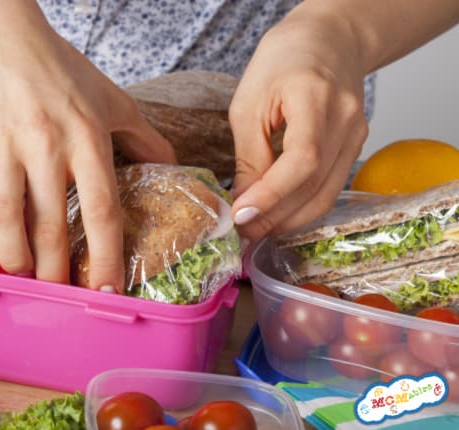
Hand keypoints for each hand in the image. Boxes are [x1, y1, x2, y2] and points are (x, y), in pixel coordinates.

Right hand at [0, 2, 175, 291]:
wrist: (1, 31)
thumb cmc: (61, 68)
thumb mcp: (113, 99)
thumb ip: (145, 136)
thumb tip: (174, 167)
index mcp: (86, 139)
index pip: (101, 209)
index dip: (106, 255)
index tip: (107, 290)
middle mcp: (46, 146)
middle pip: (52, 224)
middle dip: (57, 271)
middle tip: (61, 296)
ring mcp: (3, 145)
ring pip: (6, 216)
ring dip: (15, 257)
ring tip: (23, 277)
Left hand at [229, 10, 368, 243]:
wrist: (329, 40)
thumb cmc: (282, 61)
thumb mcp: (250, 102)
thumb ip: (249, 154)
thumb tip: (243, 202)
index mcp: (316, 98)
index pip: (302, 160)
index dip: (271, 195)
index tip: (240, 216)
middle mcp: (346, 121)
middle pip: (315, 186)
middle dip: (275, 217)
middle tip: (241, 234)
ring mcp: (357, 136)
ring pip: (325, 195)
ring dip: (288, 219)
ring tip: (255, 230)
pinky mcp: (355, 146)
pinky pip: (330, 187)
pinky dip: (302, 206)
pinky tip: (277, 213)